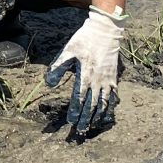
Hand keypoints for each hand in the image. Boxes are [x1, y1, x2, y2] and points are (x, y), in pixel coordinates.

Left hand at [46, 9, 123, 136]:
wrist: (105, 31)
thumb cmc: (84, 40)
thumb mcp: (68, 51)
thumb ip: (58, 67)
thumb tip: (48, 83)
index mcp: (85, 75)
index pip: (79, 98)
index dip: (75, 111)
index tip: (71, 121)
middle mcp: (97, 80)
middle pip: (92, 105)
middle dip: (86, 119)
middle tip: (80, 132)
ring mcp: (107, 81)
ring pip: (103, 104)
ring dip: (98, 117)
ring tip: (92, 127)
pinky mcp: (114, 79)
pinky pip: (113, 97)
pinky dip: (110, 108)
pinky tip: (106, 115)